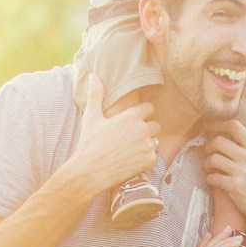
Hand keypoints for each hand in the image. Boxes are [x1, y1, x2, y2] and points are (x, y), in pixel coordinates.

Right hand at [69, 75, 156, 194]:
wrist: (90, 171)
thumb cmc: (90, 143)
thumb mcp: (91, 117)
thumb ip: (95, 94)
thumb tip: (93, 75)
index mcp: (132, 116)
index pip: (149, 108)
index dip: (142, 113)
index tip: (133, 120)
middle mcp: (143, 129)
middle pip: (155, 124)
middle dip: (146, 128)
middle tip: (131, 136)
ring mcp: (148, 146)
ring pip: (155, 140)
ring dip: (147, 143)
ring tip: (131, 148)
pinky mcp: (149, 161)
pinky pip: (153, 155)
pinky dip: (145, 158)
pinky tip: (131, 159)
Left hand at [204, 122, 245, 246]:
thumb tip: (240, 132)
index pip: (234, 126)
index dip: (217, 124)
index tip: (208, 128)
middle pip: (218, 141)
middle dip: (209, 146)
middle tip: (208, 153)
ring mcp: (242, 172)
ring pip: (213, 159)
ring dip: (207, 163)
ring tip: (209, 168)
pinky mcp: (235, 187)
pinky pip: (213, 177)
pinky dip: (209, 178)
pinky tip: (213, 180)